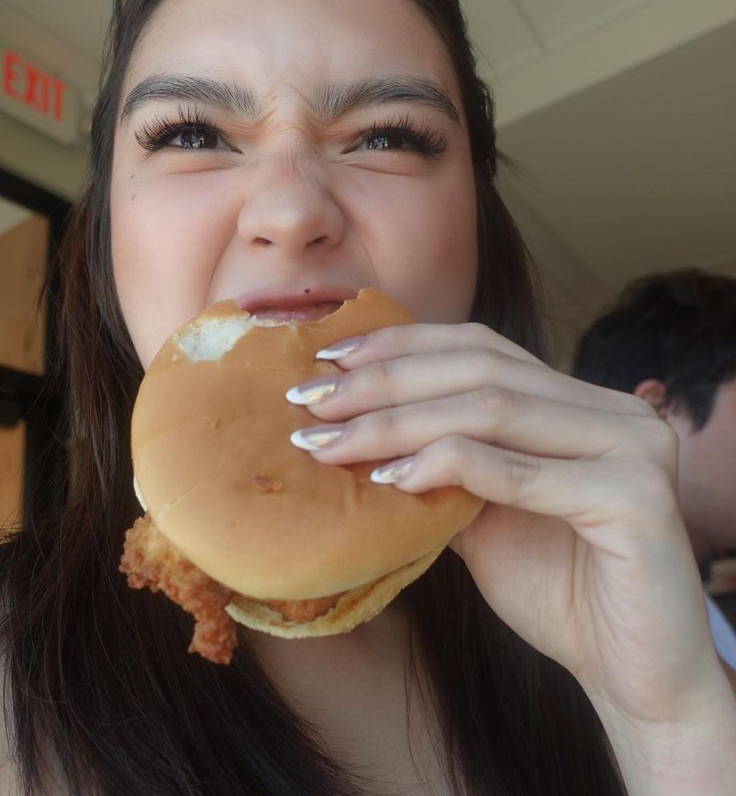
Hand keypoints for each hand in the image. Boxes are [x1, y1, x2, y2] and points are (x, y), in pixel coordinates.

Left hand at [285, 322, 732, 744]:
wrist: (634, 673)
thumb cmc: (559, 591)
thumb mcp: (486, 515)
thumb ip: (445, 465)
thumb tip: (355, 428)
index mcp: (583, 402)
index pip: (482, 347)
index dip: (402, 345)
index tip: (329, 358)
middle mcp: (616, 410)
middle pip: (479, 370)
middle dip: (384, 382)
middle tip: (311, 401)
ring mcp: (633, 447)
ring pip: (491, 410)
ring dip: (396, 423)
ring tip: (328, 442)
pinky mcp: (636, 498)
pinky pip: (518, 470)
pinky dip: (446, 466)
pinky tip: (388, 479)